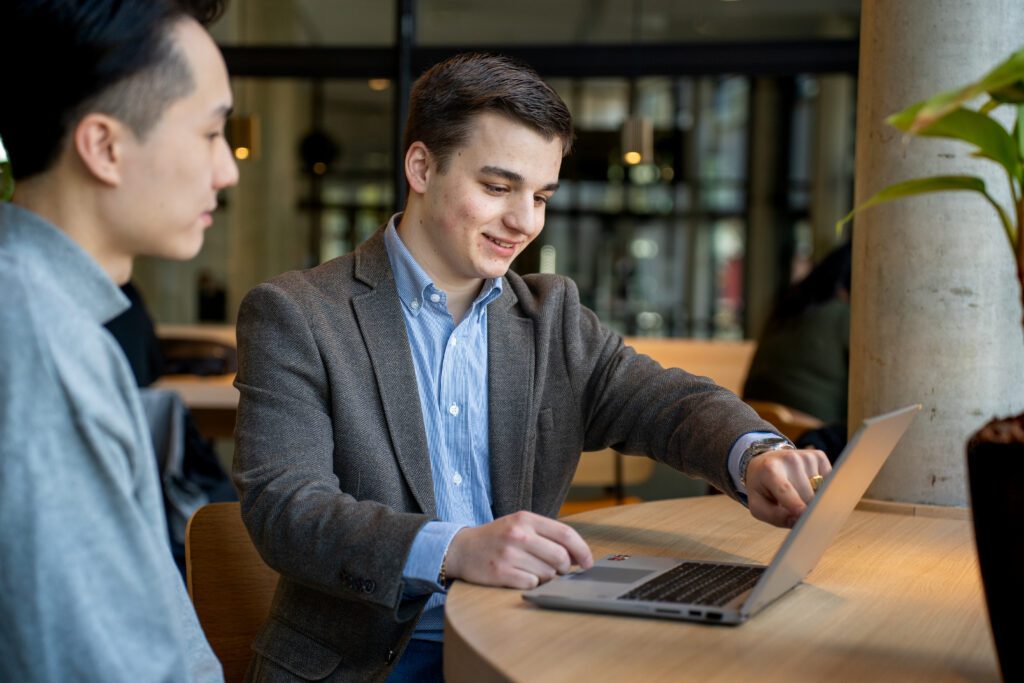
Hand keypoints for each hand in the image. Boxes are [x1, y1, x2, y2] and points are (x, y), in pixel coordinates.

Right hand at [445, 511, 593, 589]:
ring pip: (548, 574)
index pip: (566, 534)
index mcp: (526, 519)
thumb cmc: (497, 538)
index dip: (582, 550)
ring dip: (547, 577)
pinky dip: (531, 583)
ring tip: (532, 570)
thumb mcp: (520, 525)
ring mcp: (509, 554)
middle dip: (565, 568)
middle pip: (560, 557)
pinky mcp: (500, 573)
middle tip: (559, 570)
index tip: (588, 562)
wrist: (461, 549)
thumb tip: (578, 555)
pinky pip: (532, 584)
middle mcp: (518, 534)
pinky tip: (520, 576)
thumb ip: (546, 535)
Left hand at [745, 447, 831, 527]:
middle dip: (804, 508)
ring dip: (812, 499)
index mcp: (770, 469)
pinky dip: (820, 489)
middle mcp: (790, 459)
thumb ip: (775, 516)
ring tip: (797, 493)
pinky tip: (807, 485)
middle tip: (793, 508)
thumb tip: (798, 520)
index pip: (786, 490)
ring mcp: (806, 457)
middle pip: (807, 495)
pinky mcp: (819, 456)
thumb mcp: (758, 505)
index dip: (796, 505)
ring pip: (820, 490)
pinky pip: (828, 482)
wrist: (766, 462)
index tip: (804, 516)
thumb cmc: (762, 487)